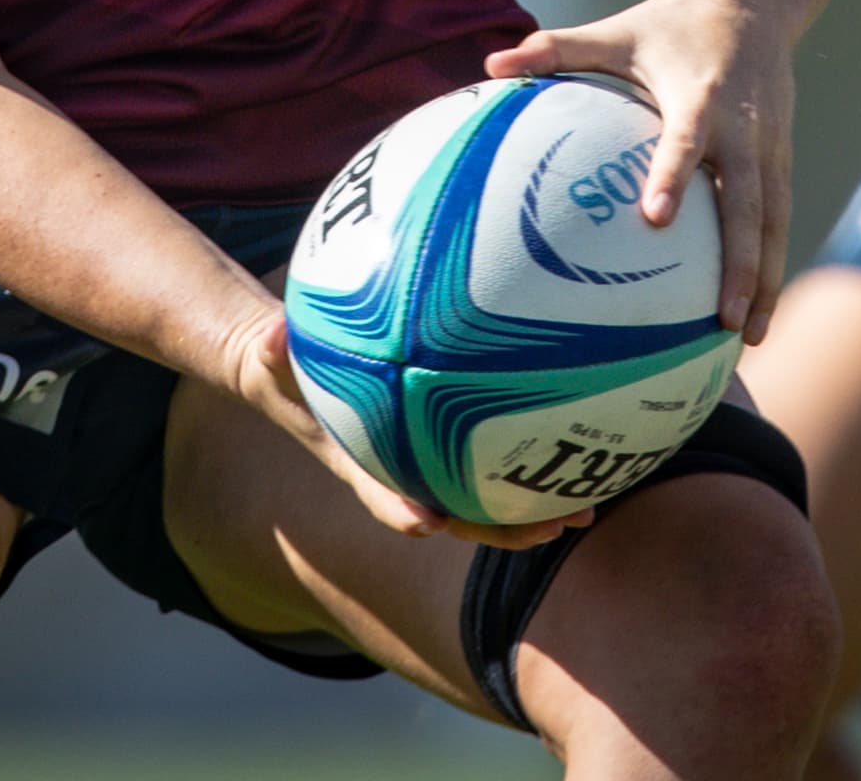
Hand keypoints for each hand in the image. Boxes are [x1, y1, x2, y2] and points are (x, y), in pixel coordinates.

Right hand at [222, 304, 584, 549]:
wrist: (294, 380)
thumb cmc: (283, 370)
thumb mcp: (270, 360)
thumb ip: (272, 349)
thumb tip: (271, 331)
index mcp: (359, 464)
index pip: (383, 496)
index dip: (405, 512)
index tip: (430, 524)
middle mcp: (402, 476)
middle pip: (457, 518)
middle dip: (503, 530)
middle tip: (553, 527)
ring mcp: (430, 467)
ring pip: (488, 500)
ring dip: (535, 509)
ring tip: (590, 506)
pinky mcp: (452, 446)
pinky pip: (497, 460)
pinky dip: (534, 459)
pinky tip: (585, 440)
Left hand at [485, 0, 800, 339]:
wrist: (754, 2)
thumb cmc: (668, 24)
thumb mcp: (615, 31)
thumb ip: (555, 49)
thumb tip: (489, 67)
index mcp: (700, 95)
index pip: (686, 140)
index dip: (673, 175)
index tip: (655, 219)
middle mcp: (744, 126)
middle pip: (747, 202)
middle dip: (742, 263)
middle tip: (726, 319)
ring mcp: (770, 147)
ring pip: (773, 221)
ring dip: (765, 278)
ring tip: (750, 339)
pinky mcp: (782, 160)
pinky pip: (778, 218)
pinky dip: (772, 263)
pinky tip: (757, 312)